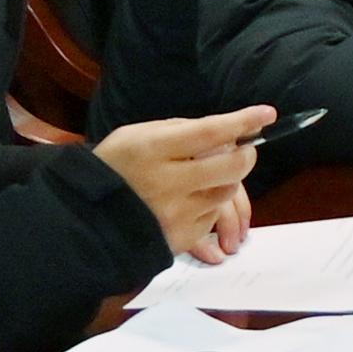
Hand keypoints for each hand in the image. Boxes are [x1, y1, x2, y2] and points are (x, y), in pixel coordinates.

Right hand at [93, 105, 269, 261]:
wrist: (86, 218)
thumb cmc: (115, 167)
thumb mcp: (137, 136)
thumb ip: (179, 131)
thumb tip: (224, 132)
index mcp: (153, 150)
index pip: (210, 132)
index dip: (243, 121)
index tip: (266, 114)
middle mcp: (167, 183)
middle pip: (231, 166)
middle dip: (246, 154)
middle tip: (244, 149)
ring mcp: (176, 214)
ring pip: (227, 191)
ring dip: (226, 180)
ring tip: (206, 176)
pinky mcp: (180, 238)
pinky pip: (212, 216)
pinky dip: (208, 204)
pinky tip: (188, 201)